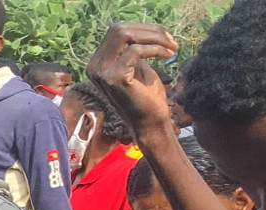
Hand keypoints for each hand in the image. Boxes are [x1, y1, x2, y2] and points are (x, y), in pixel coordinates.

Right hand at [86, 24, 182, 140]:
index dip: (144, 29)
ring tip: (171, 47)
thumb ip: (133, 48)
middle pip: (119, 29)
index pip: (117, 31)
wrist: (151, 125)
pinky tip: (167, 57)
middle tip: (171, 41)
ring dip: (154, 37)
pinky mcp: (113, 78)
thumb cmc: (147, 98)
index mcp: (98, 63)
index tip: (165, 37)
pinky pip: (135, 50)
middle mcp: (94, 67)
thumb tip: (141, 28)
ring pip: (125, 35)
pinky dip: (155, 50)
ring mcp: (101, 73)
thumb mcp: (138, 66)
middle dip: (150, 31)